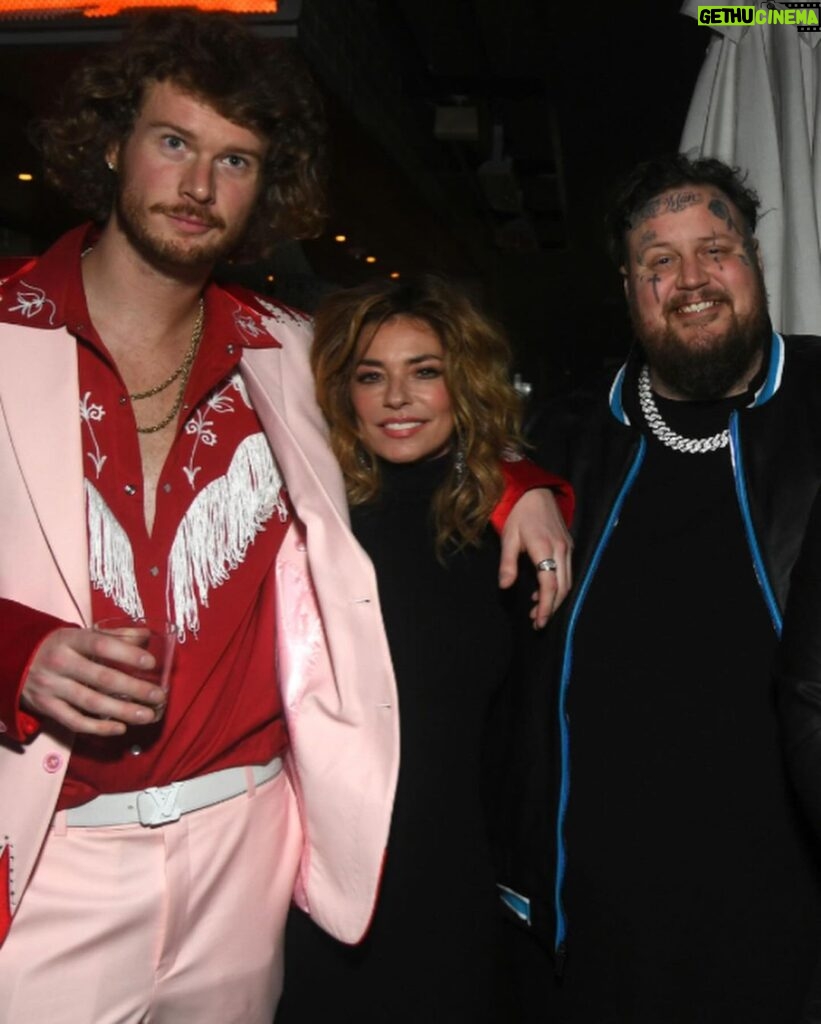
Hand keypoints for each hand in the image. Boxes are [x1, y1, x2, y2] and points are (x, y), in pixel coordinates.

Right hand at [21, 627, 167, 735]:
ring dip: (122, 711)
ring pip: (91, 702)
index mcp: (70, 640)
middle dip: (134, 688)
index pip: (100, 644)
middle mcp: (59, 663)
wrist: (17, 662)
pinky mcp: (47, 708)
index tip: (150, 663)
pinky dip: (99, 727)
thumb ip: (114, 636)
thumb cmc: (60, 647)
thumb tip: (147, 636)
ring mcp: (51, 687)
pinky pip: (75, 722)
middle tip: (158, 696)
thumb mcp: (81, 635)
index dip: (126, 653)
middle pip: (101, 677)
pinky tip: (120, 728)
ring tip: (147, 715)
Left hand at [498, 488, 572, 627]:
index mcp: (544, 547)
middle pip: (562, 588)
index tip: (537, 622)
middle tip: (537, 623)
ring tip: (536, 611)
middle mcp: (560, 549)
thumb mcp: (508, 537)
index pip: (549, 585)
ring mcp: (567, 547)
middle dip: (551, 608)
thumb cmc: (518, 513)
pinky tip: (541, 592)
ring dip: (555, 599)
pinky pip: (567, 571)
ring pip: (568, 581)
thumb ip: (507, 563)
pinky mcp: (568, 545)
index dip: (545, 606)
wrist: (534, 491)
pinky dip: (557, 586)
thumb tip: (505, 587)